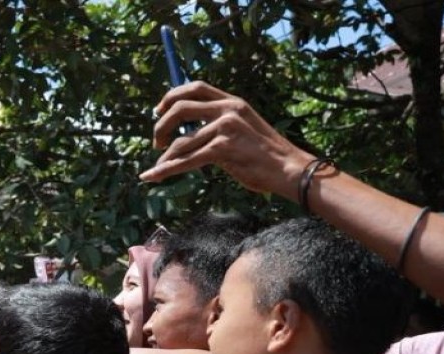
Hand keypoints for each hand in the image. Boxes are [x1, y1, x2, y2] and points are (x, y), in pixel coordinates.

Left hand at [140, 82, 314, 200]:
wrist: (288, 168)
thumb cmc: (264, 154)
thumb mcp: (243, 128)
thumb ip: (219, 124)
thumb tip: (187, 132)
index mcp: (233, 101)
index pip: (195, 88)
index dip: (172, 96)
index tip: (158, 110)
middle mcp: (228, 109)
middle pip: (180, 107)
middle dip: (161, 124)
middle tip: (156, 141)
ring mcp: (226, 127)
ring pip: (182, 141)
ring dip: (165, 156)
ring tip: (157, 168)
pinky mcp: (223, 148)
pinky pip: (187, 159)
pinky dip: (167, 169)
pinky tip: (154, 176)